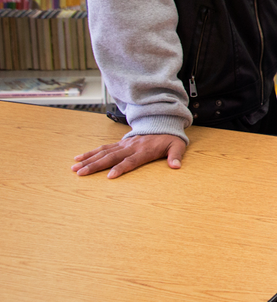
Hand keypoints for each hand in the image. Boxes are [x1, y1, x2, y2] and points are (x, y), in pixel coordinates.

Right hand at [71, 134, 186, 178]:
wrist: (164, 125)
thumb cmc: (170, 139)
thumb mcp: (177, 146)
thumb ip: (176, 156)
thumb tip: (176, 166)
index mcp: (144, 150)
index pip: (130, 161)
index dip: (120, 168)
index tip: (110, 176)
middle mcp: (131, 147)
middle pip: (111, 157)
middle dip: (95, 165)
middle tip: (81, 173)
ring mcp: (124, 145)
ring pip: (103, 152)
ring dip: (88, 160)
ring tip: (74, 167)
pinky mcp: (120, 144)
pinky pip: (103, 148)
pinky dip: (90, 153)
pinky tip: (79, 158)